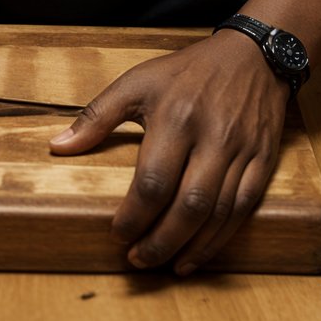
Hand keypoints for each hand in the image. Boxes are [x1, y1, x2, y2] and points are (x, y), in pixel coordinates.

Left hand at [49, 31, 288, 273]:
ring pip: (217, 213)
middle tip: (138, 260)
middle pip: (188, 205)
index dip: (134, 216)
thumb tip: (58, 146)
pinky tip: (198, 253)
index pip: (153, 181)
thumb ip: (97, 116)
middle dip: (161, 241)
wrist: (252, 55)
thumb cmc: (187, 71)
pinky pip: (243, 208)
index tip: (117, 234)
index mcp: (175, 117)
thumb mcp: (137, 82)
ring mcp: (241, 150)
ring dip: (190, 247)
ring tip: (165, 264)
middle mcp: (212, 136)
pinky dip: (220, 238)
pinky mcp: (262, 160)